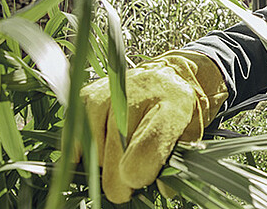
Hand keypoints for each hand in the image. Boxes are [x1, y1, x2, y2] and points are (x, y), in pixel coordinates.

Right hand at [81, 50, 227, 202]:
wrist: (170, 76)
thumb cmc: (181, 113)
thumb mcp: (190, 138)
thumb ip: (177, 164)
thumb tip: (163, 190)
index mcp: (173, 107)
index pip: (145, 150)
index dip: (139, 175)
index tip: (138, 183)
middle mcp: (140, 95)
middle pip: (116, 154)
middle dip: (119, 180)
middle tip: (126, 187)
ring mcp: (111, 92)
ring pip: (95, 148)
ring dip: (104, 163)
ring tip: (120, 158)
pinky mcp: (89, 93)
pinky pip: (76, 134)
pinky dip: (84, 150)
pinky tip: (99, 151)